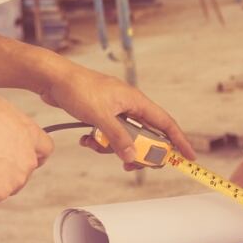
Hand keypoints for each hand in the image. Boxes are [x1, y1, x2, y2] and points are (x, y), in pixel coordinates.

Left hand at [39, 63, 195, 168]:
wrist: (53, 78)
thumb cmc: (77, 89)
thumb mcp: (100, 117)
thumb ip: (118, 138)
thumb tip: (132, 156)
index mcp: (136, 101)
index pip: (165, 123)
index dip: (179, 140)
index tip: (189, 157)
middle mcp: (129, 105)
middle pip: (146, 135)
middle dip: (138, 152)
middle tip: (129, 164)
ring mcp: (116, 110)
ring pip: (125, 138)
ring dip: (111, 148)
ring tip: (94, 144)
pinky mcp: (102, 115)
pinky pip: (109, 135)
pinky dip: (100, 141)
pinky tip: (85, 138)